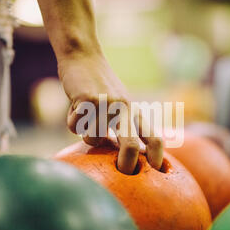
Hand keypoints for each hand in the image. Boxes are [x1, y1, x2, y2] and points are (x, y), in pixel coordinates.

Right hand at [58, 53, 163, 173]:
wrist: (83, 56)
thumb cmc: (99, 85)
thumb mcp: (118, 104)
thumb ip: (123, 126)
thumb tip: (125, 155)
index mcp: (133, 112)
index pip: (153, 135)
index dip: (157, 154)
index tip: (157, 170)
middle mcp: (124, 110)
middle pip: (131, 144)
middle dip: (127, 163)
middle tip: (123, 172)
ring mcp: (106, 105)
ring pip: (93, 139)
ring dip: (85, 133)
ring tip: (85, 116)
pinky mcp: (87, 100)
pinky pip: (75, 126)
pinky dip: (71, 121)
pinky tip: (74, 106)